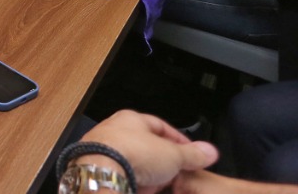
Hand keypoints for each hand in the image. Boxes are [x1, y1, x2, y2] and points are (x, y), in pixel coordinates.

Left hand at [80, 110, 217, 193]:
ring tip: (155, 186)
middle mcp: (114, 130)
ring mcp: (102, 149)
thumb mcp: (173, 155)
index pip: (161, 126)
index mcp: (132, 118)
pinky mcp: (96, 167)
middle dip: (161, 164)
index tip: (189, 154)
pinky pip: (121, 176)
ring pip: (133, 164)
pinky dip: (132, 183)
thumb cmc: (131, 153)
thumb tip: (208, 152)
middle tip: (173, 175)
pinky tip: (139, 190)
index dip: (178, 141)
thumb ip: (192, 154)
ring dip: (146, 176)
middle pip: (146, 148)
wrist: (101, 170)